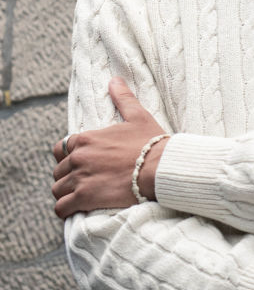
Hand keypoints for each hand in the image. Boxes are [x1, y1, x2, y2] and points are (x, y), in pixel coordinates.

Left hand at [52, 78, 167, 218]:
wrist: (161, 167)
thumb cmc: (151, 142)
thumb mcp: (137, 116)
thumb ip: (123, 98)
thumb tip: (114, 80)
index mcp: (86, 138)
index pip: (61, 148)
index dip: (67, 157)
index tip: (79, 163)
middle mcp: (78, 157)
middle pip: (58, 170)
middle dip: (68, 176)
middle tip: (82, 181)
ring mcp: (80, 178)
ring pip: (57, 189)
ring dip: (65, 193)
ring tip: (78, 197)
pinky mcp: (85, 198)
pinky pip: (61, 207)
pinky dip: (65, 210)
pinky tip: (74, 209)